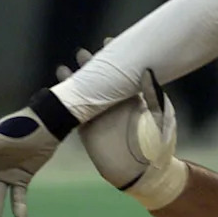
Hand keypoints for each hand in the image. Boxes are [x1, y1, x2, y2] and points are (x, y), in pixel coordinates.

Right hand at [57, 50, 188, 209]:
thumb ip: (154, 95)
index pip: (124, 73)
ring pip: (86, 93)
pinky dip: (66, 101)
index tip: (109, 41)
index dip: (116, 57)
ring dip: (76, 80)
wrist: (145, 175)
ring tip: (65, 66)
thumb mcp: (160, 119)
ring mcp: (102, 117)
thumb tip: (149, 71)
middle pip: (101, 79)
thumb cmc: (159, 146)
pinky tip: (57, 90)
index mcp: (136, 98)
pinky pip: (74, 112)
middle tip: (82, 53)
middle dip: (91, 66)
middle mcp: (117, 105)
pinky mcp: (89, 130)